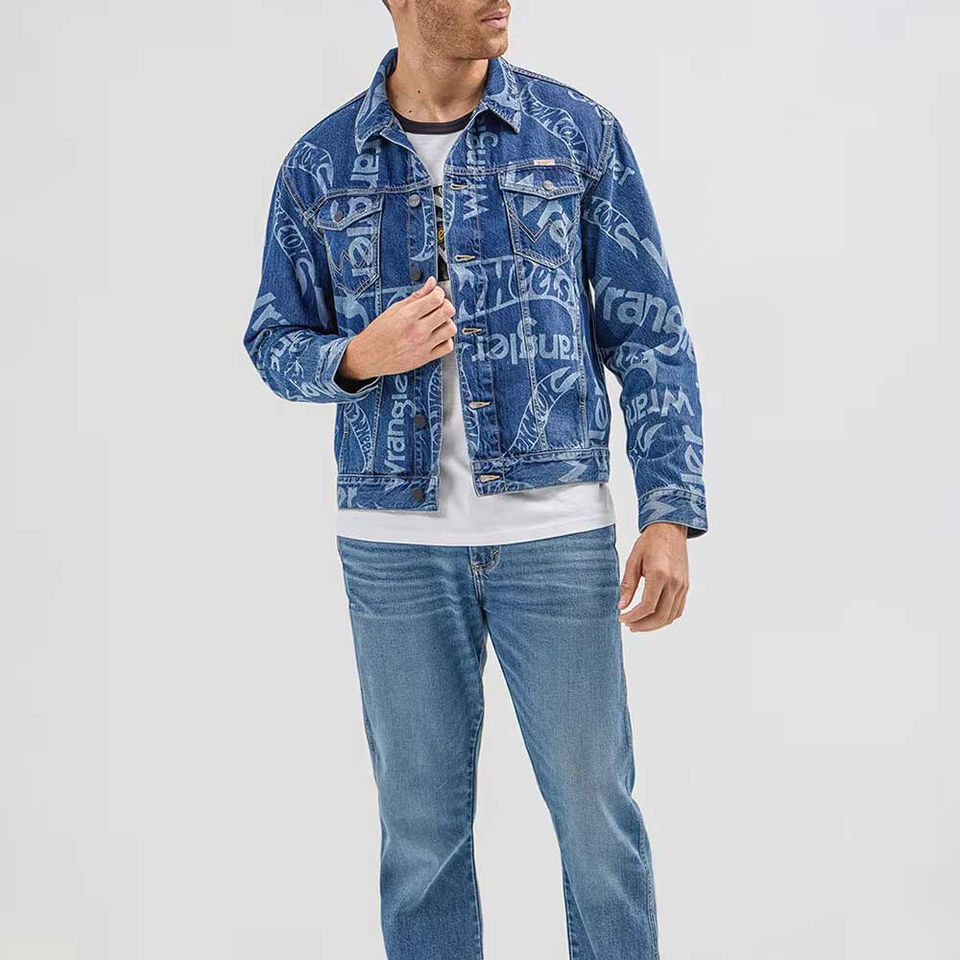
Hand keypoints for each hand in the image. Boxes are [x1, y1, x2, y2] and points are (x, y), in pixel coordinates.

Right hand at [337, 276, 455, 382]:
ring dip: (447, 322)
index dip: (439, 293)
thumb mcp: (394, 309)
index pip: (437, 298)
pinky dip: (446, 340)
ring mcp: (423, 346)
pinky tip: (437, 336)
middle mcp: (417, 331)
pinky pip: (448, 346)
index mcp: (408, 316)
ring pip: (451, 328)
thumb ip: (416, 296)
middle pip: (448, 311)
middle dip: (445, 305)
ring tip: (438, 322)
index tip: (436, 294)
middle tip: (439, 306)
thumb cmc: (378, 333)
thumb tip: (431, 283)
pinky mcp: (425, 358)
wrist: (369, 356)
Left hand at [618, 522, 689, 631]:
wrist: (670, 529)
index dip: (633, 617)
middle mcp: (674, 583)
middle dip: (643, 625)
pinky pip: (678, 610)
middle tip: (629, 625)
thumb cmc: (650, 542)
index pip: (647, 606)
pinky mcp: (686, 586)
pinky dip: (666, 618)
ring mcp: (683, 586)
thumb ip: (628, 585)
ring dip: (654, 625)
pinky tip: (653, 616)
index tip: (622, 618)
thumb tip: (621, 606)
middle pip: (660, 616)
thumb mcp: (633, 561)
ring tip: (638, 624)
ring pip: (670, 616)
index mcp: (659, 575)